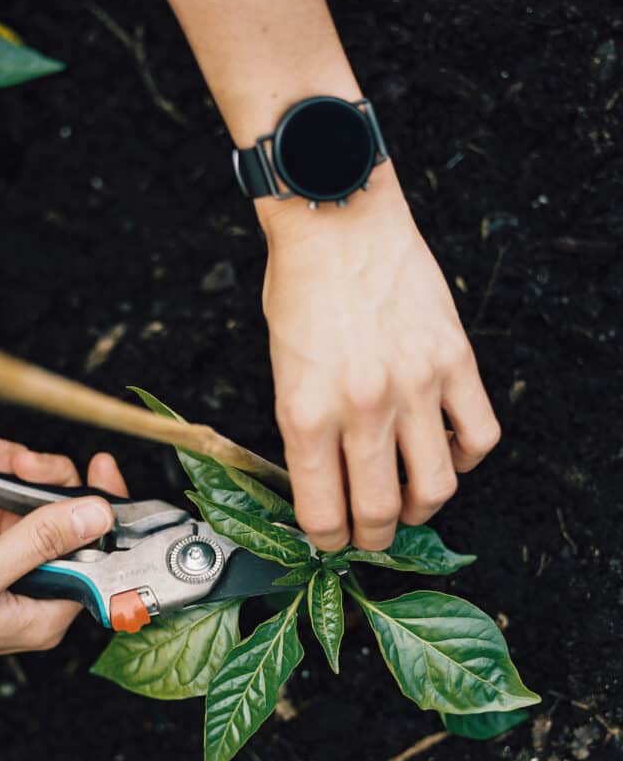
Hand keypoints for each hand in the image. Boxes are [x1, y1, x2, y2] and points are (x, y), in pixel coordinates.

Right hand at [0, 435, 127, 664]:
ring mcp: (4, 571)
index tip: (101, 466)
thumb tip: (98, 514)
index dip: (103, 510)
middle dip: (46, 482)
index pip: (97, 558)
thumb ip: (41, 540)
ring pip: (31, 508)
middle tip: (23, 458)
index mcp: (44, 614)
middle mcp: (31, 593)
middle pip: (66, 525)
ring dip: (12, 472)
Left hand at [257, 166, 500, 551]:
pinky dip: (465, 457)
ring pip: (437, 487)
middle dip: (374, 538)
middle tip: (371, 534)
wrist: (337, 219)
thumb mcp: (282, 372)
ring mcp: (415, 384)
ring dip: (422, 509)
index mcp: (306, 413)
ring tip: (410, 501)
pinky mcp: (454, 360)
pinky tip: (446, 449)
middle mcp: (362, 407)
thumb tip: (329, 486)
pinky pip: (479, 436)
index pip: (322, 512)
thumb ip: (306, 432)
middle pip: (380, 512)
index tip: (332, 541)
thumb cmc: (300, 291)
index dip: (328, 541)